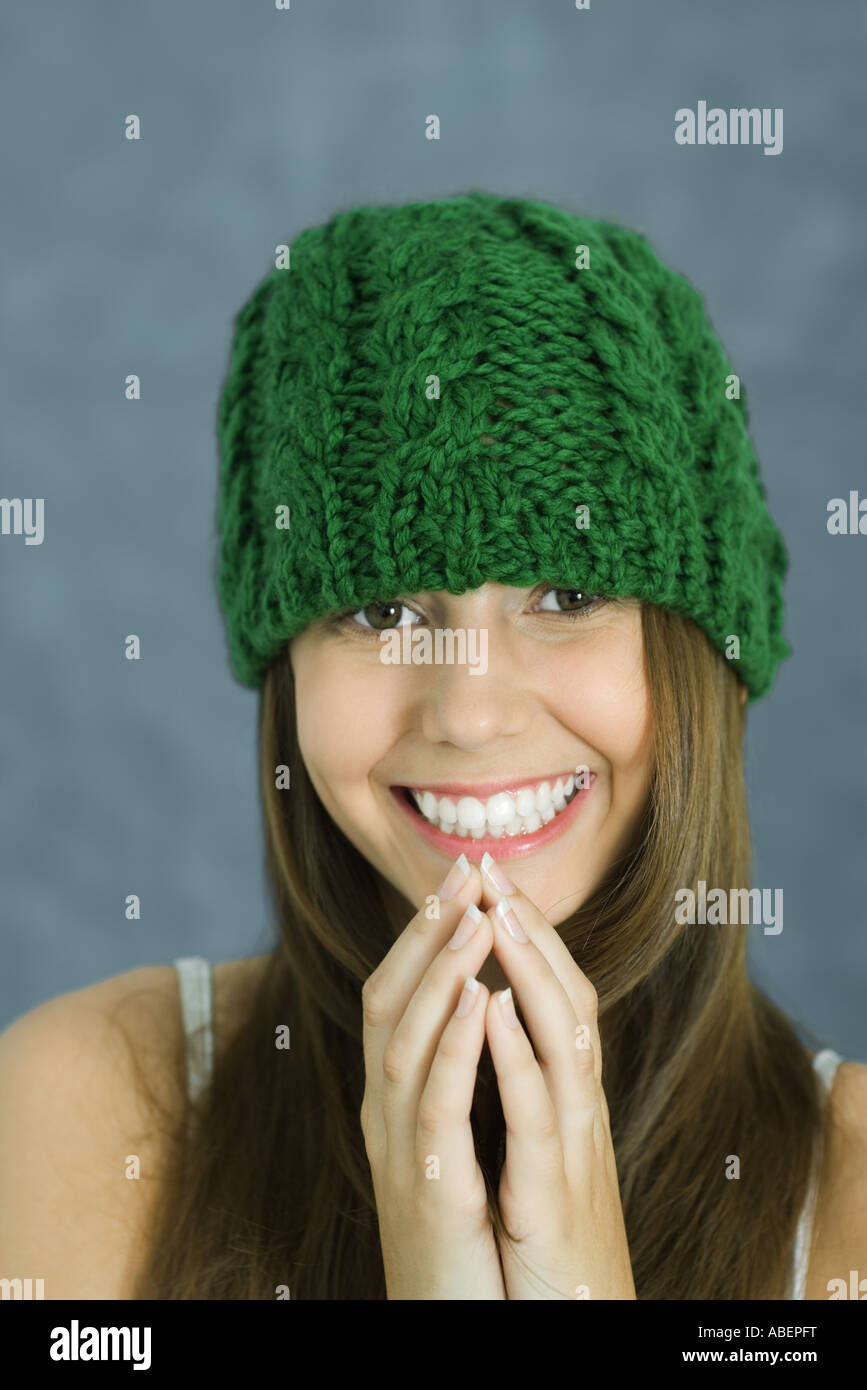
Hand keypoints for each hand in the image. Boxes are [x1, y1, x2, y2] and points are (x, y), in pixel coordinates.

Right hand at [360, 855, 506, 1298]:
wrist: (465, 1330)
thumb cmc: (471, 1244)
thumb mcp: (456, 1150)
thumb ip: (455, 1084)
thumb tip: (475, 1008)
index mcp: (397, 1102)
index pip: (397, 997)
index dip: (423, 934)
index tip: (462, 877)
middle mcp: (386, 1116)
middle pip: (387, 1001)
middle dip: (423, 931)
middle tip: (462, 869)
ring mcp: (399, 1152)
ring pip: (402, 1041)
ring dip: (439, 971)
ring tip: (475, 913)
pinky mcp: (428, 1190)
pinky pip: (435, 1105)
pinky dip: (453, 1044)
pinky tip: (476, 997)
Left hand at [476, 857, 635, 1299]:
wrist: (566, 1334)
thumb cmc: (542, 1257)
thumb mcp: (529, 1165)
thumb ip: (519, 1100)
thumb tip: (489, 1030)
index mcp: (565, 1106)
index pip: (553, 1000)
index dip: (526, 937)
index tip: (486, 879)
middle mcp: (577, 1117)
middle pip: (568, 1002)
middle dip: (530, 930)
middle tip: (491, 867)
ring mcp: (573, 1155)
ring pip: (565, 1043)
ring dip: (531, 971)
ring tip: (498, 910)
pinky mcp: (556, 1202)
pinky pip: (538, 1117)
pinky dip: (518, 1056)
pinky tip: (494, 1007)